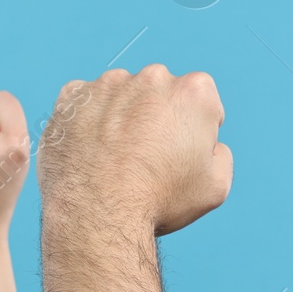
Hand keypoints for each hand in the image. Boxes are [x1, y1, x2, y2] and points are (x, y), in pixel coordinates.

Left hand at [38, 65, 231, 235]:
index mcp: (194, 91)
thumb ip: (220, 154)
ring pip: (121, 95)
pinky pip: (84, 102)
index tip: (182, 153)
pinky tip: (91, 151)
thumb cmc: (160, 202)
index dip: (195, 128)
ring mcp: (108, 84)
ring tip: (115, 158)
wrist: (98, 214)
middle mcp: (152, 77)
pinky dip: (87, 120)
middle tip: (147, 157)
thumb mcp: (215, 186)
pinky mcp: (73, 96)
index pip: (201, 100)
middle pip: (160, 93)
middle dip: (157, 117)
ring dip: (121, 116)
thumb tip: (209, 144)